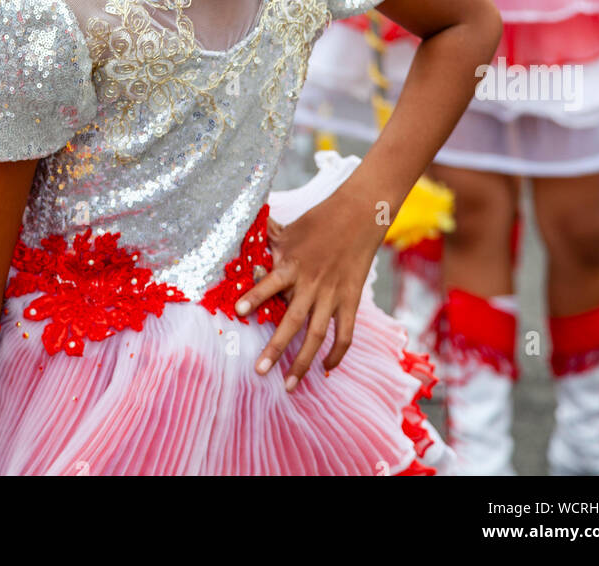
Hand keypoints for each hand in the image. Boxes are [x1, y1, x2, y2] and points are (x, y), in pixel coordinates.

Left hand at [235, 189, 381, 390]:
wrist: (359, 215)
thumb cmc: (320, 220)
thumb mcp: (290, 228)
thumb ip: (267, 239)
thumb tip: (242, 232)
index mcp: (293, 264)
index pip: (270, 283)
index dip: (255, 296)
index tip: (239, 311)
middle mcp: (312, 284)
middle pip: (292, 322)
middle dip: (275, 348)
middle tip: (259, 371)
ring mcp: (333, 295)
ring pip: (316, 336)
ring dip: (303, 362)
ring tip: (289, 385)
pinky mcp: (350, 301)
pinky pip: (345, 334)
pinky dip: (336, 354)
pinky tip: (325, 368)